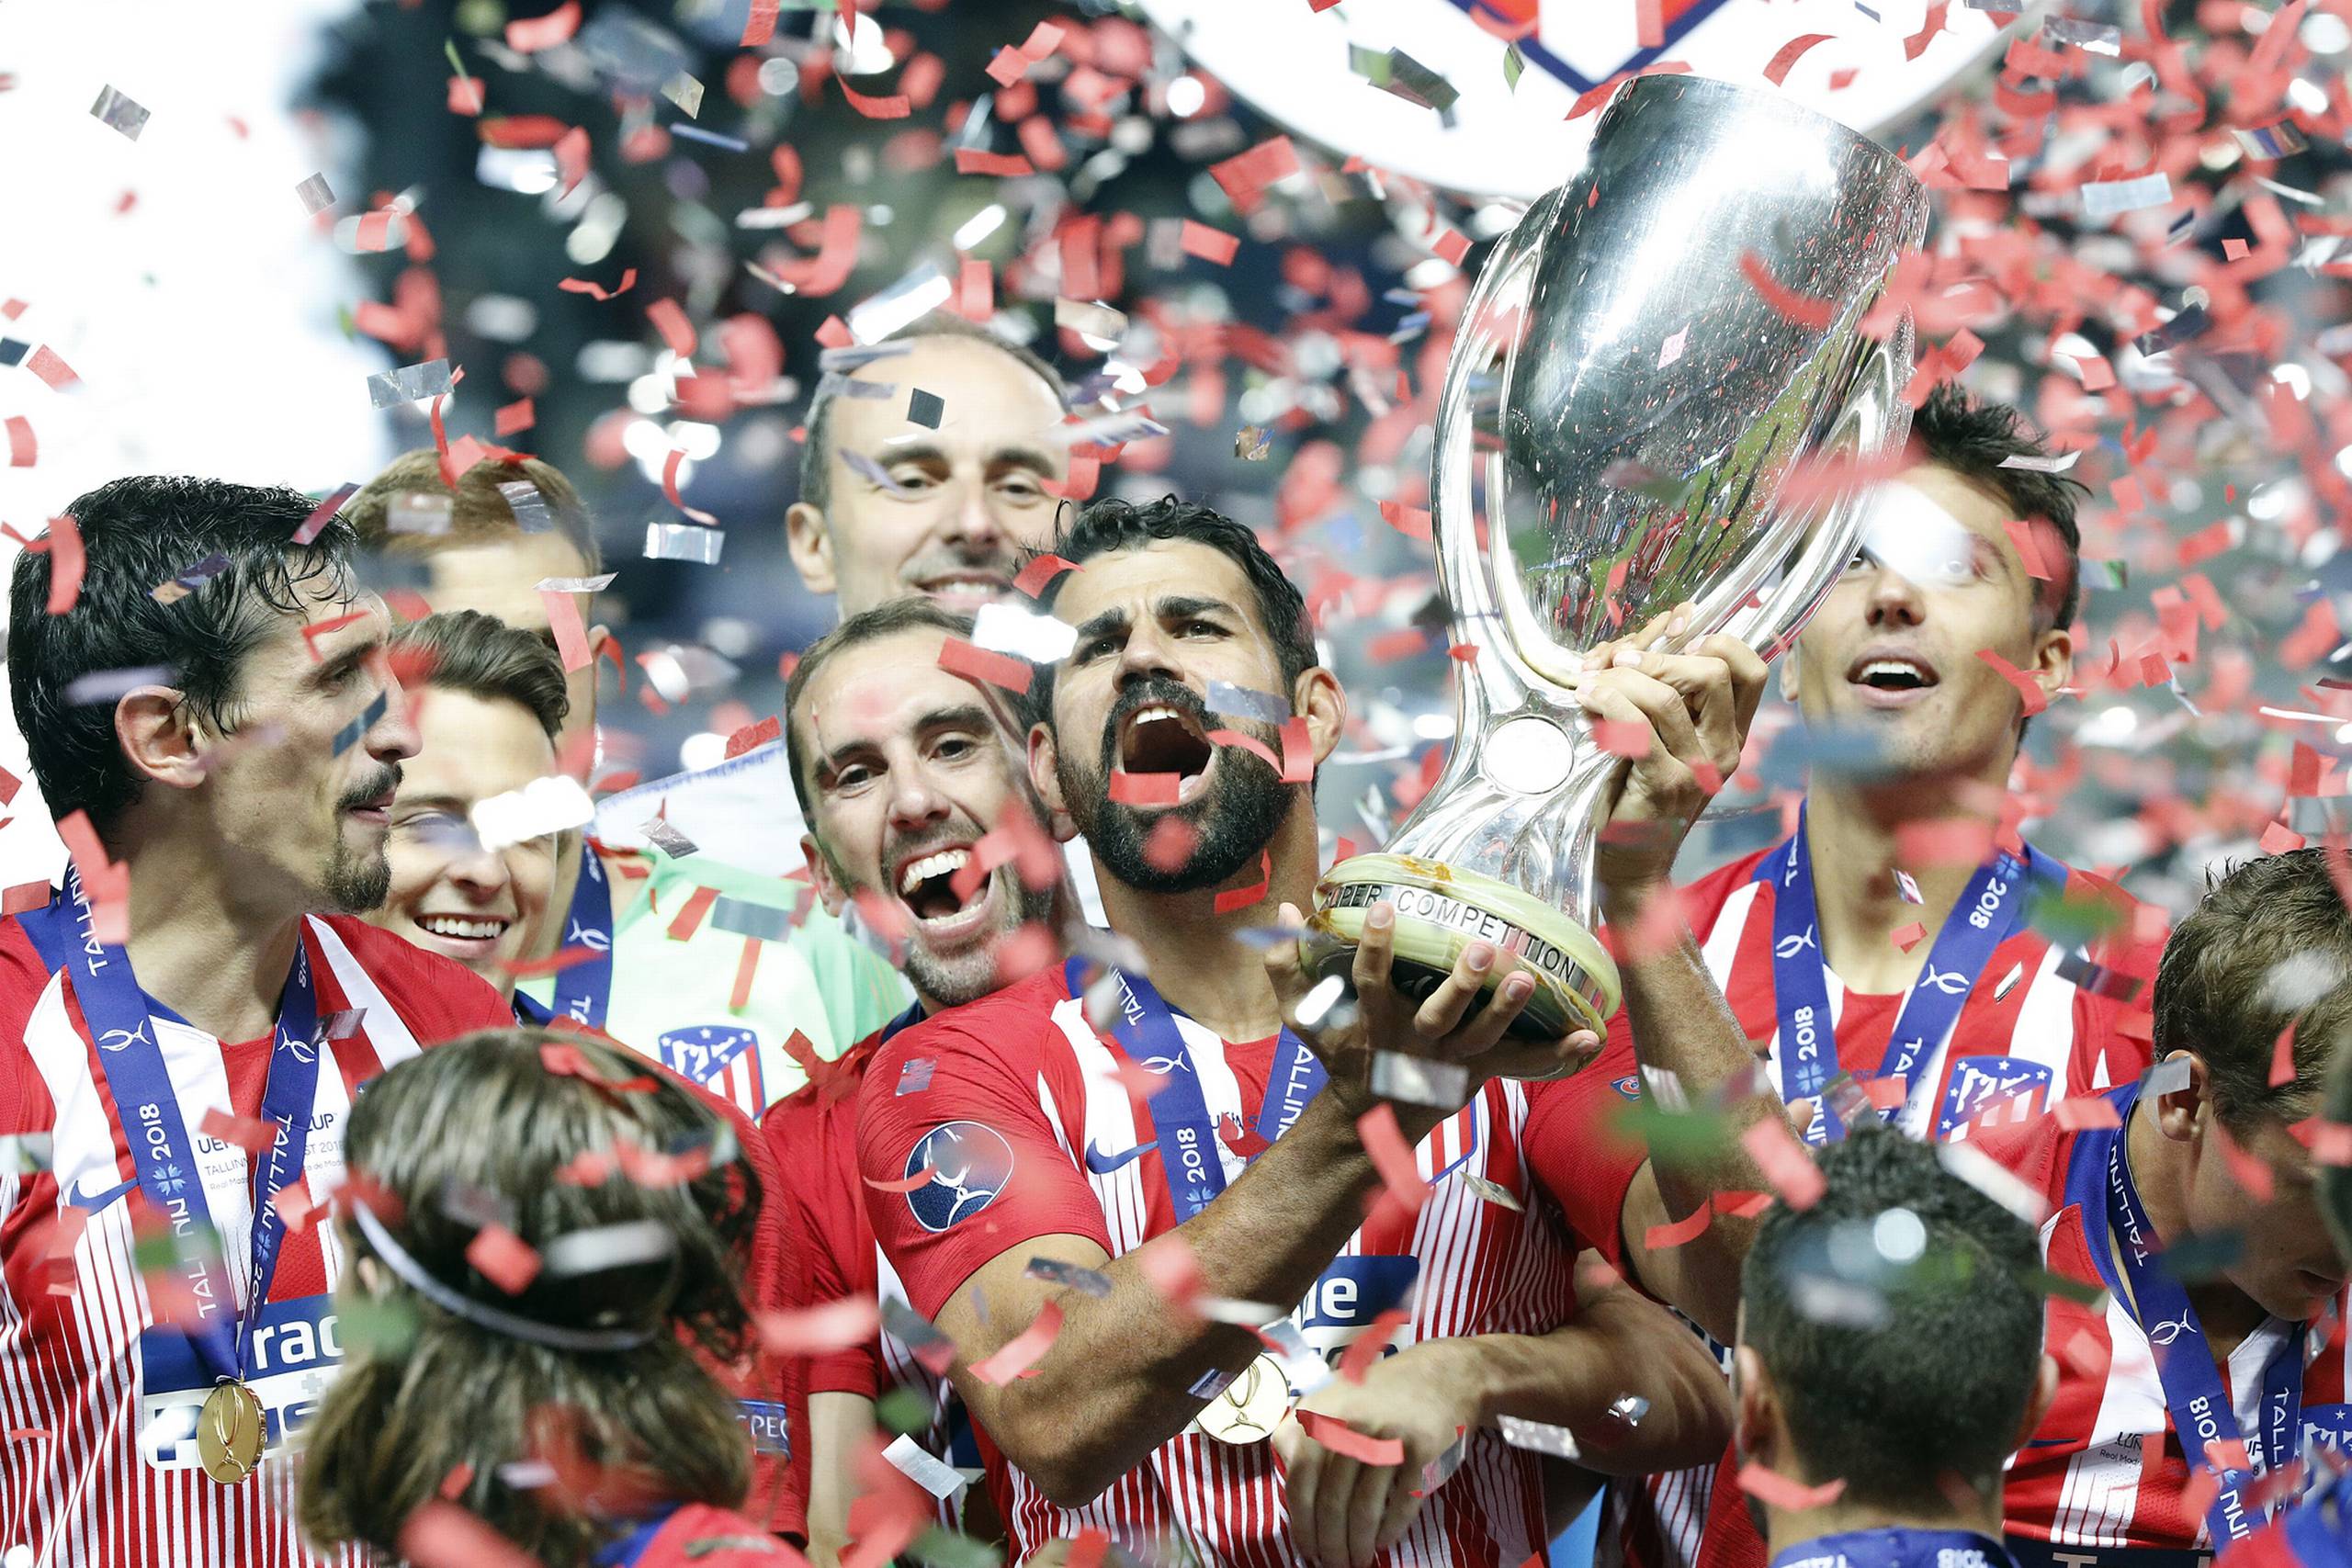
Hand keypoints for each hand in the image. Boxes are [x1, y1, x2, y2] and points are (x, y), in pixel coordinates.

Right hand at [1265, 900, 1602, 1122]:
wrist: (1371, 1122)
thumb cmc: (1340, 1057)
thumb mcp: (1304, 1019)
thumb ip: (1286, 968)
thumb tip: (1284, 913)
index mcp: (1374, 1024)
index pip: (1371, 980)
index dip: (1378, 947)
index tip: (1389, 909)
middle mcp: (1416, 1043)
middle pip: (1440, 1014)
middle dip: (1462, 984)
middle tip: (1481, 949)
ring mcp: (1452, 1061)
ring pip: (1483, 1036)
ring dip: (1508, 1010)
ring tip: (1530, 980)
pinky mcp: (1480, 1073)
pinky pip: (1522, 1064)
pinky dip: (1558, 1055)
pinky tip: (1590, 1037)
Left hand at [1273, 1339, 1484, 1567]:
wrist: (1441, 1375)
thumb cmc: (1378, 1396)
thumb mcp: (1329, 1400)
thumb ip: (1302, 1435)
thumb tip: (1288, 1490)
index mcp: (1320, 1414)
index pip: (1299, 1480)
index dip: (1301, 1522)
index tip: (1307, 1548)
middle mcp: (1350, 1424)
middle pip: (1331, 1501)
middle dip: (1330, 1543)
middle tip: (1333, 1564)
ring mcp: (1386, 1436)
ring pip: (1364, 1508)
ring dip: (1358, 1545)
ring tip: (1357, 1561)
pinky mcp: (1421, 1450)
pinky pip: (1400, 1504)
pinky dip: (1388, 1532)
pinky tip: (1383, 1543)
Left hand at [1565, 605, 1766, 908]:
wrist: (1631, 865)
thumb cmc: (1639, 795)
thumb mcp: (1661, 741)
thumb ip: (1661, 698)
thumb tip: (1632, 644)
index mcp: (1731, 734)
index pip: (1751, 670)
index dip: (1718, 640)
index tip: (1674, 636)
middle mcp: (1725, 750)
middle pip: (1712, 673)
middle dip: (1658, 656)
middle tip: (1618, 662)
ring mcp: (1697, 769)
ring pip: (1665, 696)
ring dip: (1619, 679)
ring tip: (1590, 684)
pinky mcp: (1663, 784)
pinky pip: (1636, 725)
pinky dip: (1607, 701)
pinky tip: (1587, 700)